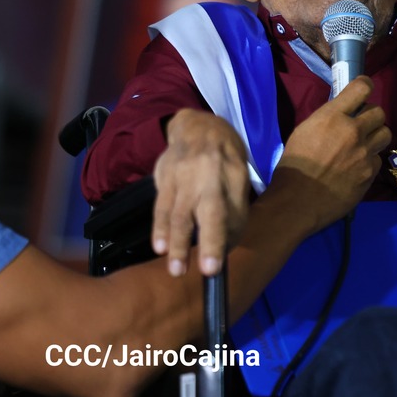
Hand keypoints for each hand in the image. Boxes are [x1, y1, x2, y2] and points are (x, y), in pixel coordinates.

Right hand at [152, 109, 249, 276]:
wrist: (198, 125)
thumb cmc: (222, 159)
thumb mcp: (237, 176)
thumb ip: (233, 208)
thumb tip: (227, 245)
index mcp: (235, 174)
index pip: (235, 211)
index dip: (229, 237)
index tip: (220, 264)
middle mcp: (212, 173)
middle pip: (211, 210)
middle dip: (210, 242)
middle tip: (208, 271)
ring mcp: (186, 174)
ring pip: (181, 212)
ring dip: (178, 244)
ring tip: (177, 270)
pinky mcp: (165, 175)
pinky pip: (162, 206)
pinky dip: (160, 228)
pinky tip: (160, 247)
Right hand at [269, 76, 390, 233]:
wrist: (298, 201)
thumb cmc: (294, 165)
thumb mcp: (304, 130)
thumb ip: (327, 119)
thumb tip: (342, 113)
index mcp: (333, 116)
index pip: (362, 88)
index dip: (365, 86)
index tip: (363, 89)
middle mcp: (354, 131)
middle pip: (380, 112)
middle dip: (371, 115)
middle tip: (361, 123)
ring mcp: (365, 153)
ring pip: (385, 134)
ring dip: (376, 136)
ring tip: (364, 144)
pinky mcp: (370, 173)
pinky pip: (378, 159)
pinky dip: (370, 160)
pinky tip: (357, 167)